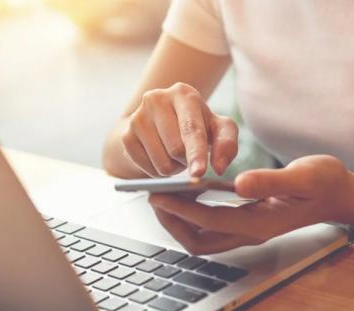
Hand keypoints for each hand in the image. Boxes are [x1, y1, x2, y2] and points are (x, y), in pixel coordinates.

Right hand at [121, 82, 238, 176]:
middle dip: (186, 161)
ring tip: (174, 156)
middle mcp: (156, 98)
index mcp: (183, 93)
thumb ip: (227, 144)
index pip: (191, 129)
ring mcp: (137, 116)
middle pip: (175, 148)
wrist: (162, 124)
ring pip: (160, 161)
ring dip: (172, 168)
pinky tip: (160, 158)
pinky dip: (157, 171)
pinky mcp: (126, 134)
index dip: (196, 153)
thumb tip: (219, 167)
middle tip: (189, 154)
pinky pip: (145, 167)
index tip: (199, 173)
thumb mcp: (218, 129)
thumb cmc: (197, 125)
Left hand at [149, 155, 353, 253]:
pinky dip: (191, 217)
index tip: (157, 194)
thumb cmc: (324, 184)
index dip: (180, 209)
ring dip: (178, 222)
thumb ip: (272, 180)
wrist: (340, 197)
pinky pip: (209, 229)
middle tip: (153, 197)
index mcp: (260, 222)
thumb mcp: (304, 176)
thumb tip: (239, 182)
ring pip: (202, 239)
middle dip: (171, 222)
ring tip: (162, 196)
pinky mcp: (245, 225)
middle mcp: (249, 233)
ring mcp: (247, 232)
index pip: (209, 220)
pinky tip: (185, 194)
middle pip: (198, 241)